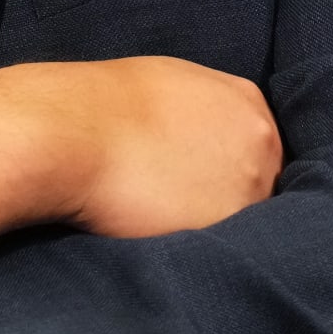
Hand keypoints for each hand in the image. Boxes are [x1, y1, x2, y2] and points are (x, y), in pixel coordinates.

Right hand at [0, 57, 282, 260]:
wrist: (68, 131)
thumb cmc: (101, 104)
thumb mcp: (167, 84)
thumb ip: (204, 110)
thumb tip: (203, 138)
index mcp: (246, 99)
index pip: (259, 145)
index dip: (228, 167)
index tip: (198, 178)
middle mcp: (261, 139)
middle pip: (264, 183)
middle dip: (230, 196)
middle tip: (180, 203)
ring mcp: (251, 185)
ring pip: (248, 220)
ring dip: (216, 225)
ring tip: (165, 217)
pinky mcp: (229, 227)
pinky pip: (226, 249)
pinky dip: (202, 249)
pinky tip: (163, 233)